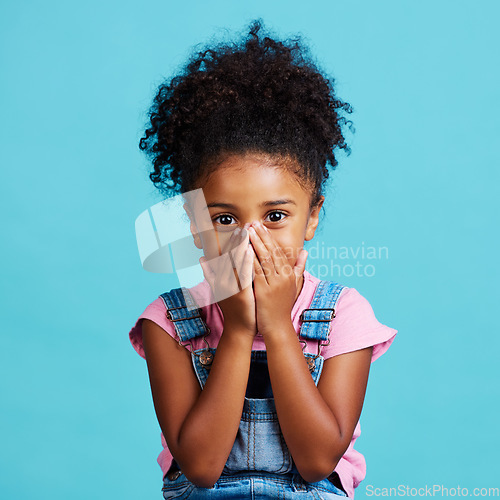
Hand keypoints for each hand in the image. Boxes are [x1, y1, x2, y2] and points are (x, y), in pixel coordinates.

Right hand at [199, 225, 256, 336]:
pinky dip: (246, 261)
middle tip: (240, 225)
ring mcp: (230, 286)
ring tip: (245, 231)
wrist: (239, 328)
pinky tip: (251, 250)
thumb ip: (210, 273)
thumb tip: (201, 259)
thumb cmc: (232, 308)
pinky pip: (243, 273)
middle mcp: (221, 280)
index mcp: (217, 277)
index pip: (219, 254)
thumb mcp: (218, 289)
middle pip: (225, 255)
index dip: (223, 240)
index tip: (229, 227)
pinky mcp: (240, 292)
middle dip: (232, 240)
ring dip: (239, 245)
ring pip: (234, 262)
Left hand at [247, 221, 307, 336]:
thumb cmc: (283, 307)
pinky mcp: (265, 291)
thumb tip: (305, 252)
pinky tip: (243, 250)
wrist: (278, 328)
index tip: (260, 226)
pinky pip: (256, 272)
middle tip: (252, 223)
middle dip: (261, 236)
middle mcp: (284, 276)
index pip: (278, 251)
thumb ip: (299, 268)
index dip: (269, 238)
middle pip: (271, 251)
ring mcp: (275, 283)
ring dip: (254, 243)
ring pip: (263, 258)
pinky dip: (249, 259)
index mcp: (289, 274)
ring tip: (246, 231)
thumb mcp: (294, 286)